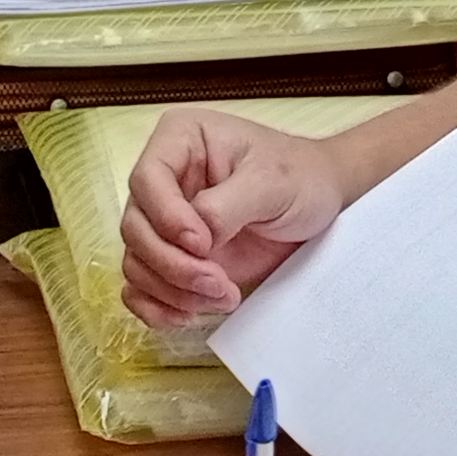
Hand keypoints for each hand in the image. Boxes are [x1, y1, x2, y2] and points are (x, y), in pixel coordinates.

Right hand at [120, 111, 346, 326]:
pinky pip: (143, 286)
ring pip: (137, 261)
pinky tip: (188, 315)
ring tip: (223, 296)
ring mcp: (164, 221)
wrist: (321, 201)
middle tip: (218, 282)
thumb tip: (193, 242)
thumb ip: (225, 207)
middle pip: (135, 227)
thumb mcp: (271, 182)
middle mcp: (163, 180)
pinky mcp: (174, 256)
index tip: (204, 244)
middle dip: (173, 264)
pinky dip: (157, 306)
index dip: (167, 217)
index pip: (146, 179)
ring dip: (172, 290)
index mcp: (179, 141)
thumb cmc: (300, 176)